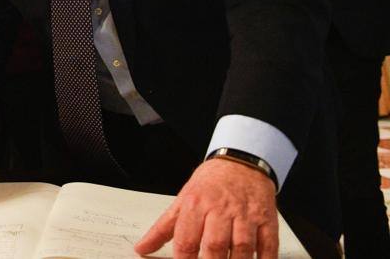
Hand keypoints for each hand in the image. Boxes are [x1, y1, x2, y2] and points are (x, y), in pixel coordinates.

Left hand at [135, 158, 277, 258]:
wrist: (240, 162)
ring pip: (242, 247)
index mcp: (195, 204)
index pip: (186, 240)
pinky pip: (268, 244)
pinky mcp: (266, 219)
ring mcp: (245, 214)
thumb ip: (163, 227)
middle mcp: (220, 209)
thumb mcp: (183, 200)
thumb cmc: (210, 184)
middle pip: (214, 245)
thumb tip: (142, 247)